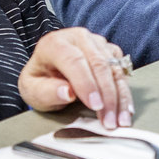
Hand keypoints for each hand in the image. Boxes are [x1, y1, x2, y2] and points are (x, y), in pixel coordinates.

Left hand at [20, 27, 134, 127]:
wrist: (49, 72)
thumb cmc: (41, 81)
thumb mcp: (32, 91)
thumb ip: (46, 92)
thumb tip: (68, 93)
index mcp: (54, 44)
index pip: (74, 60)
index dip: (86, 83)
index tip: (95, 105)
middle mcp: (78, 38)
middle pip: (99, 63)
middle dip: (107, 95)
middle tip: (109, 120)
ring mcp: (97, 42)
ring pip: (114, 68)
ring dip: (120, 97)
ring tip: (121, 121)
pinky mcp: (110, 51)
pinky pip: (122, 71)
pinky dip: (125, 92)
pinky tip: (125, 109)